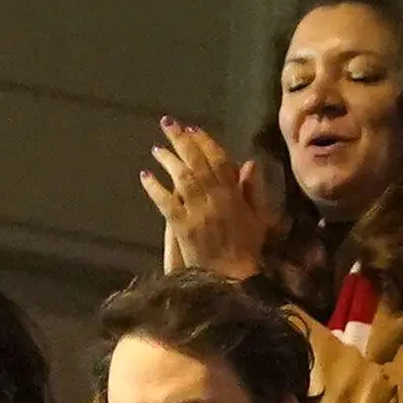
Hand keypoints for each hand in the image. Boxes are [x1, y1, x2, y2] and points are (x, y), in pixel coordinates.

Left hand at [140, 118, 283, 282]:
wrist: (233, 279)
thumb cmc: (247, 250)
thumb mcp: (257, 217)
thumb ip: (252, 190)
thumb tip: (249, 162)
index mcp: (234, 194)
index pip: (219, 159)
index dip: (205, 141)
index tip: (192, 128)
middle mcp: (217, 198)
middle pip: (197, 162)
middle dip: (182, 141)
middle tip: (167, 124)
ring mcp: (199, 212)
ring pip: (182, 178)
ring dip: (168, 160)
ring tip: (156, 149)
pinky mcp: (183, 227)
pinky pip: (166, 202)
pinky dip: (154, 188)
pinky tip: (145, 176)